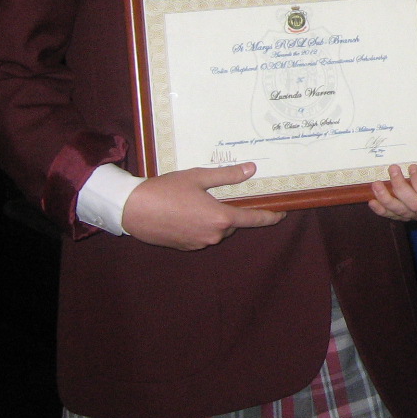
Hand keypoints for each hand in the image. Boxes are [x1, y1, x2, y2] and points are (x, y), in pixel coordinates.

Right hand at [121, 162, 284, 249]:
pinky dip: (201, 225)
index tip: (282, 213)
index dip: (271, 216)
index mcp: (221, 217)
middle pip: (233, 223)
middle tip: (218, 195)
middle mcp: (214, 235)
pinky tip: (187, 213)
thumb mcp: (198, 177)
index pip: (254, 219)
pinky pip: (203, 236)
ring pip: (218, 230)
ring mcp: (200, 243)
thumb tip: (251, 170)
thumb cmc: (166, 190)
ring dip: (215, 218)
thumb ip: (227, 176)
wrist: (133, 210)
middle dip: (231, 210)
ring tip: (197, 202)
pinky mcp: (187, 247)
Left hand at [368, 162, 416, 220]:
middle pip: (414, 205)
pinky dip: (380, 209)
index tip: (413, 166)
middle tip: (393, 169)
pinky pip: (391, 216)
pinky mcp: (404, 216)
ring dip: (386, 198)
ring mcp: (416, 216)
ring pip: (400, 212)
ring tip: (377, 183)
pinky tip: (372, 199)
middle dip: (401, 187)